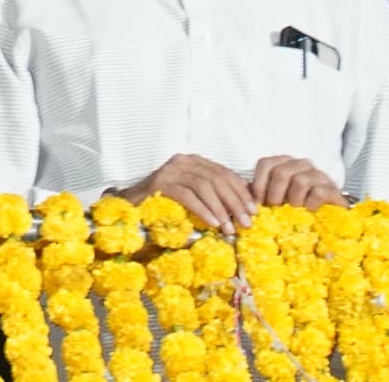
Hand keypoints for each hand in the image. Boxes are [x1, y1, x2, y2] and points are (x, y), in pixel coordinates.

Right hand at [126, 151, 258, 231]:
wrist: (134, 204)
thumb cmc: (168, 202)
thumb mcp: (196, 194)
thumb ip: (216, 194)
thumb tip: (246, 205)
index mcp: (195, 161)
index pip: (225, 173)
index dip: (241, 192)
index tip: (253, 211)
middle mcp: (183, 161)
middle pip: (217, 179)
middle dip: (234, 203)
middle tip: (246, 223)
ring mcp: (170, 170)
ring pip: (203, 186)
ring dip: (220, 209)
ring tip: (229, 228)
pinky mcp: (160, 183)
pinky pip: (186, 195)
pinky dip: (202, 210)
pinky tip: (212, 223)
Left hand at [247, 154, 345, 211]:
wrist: (331, 214)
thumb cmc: (299, 204)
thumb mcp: (278, 197)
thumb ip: (262, 193)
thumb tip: (244, 195)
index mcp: (284, 163)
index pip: (265, 164)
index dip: (259, 184)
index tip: (259, 202)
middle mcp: (301, 164)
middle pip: (281, 172)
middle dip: (275, 195)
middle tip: (276, 209)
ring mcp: (318, 174)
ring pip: (299, 181)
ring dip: (294, 200)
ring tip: (295, 210)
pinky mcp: (332, 188)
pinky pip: (317, 192)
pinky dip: (310, 203)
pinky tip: (309, 210)